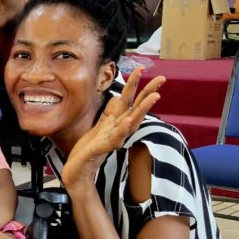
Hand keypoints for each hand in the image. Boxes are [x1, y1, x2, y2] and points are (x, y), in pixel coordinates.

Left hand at [62, 68, 165, 191]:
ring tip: (153, 97)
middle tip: (162, 79)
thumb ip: (110, 114)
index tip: (141, 68)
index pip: (128, 100)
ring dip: (142, 109)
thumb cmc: (88, 150)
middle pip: (136, 108)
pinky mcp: (103, 149)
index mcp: (116, 122)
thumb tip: (118, 98)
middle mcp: (118, 129)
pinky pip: (115, 138)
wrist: (77, 171)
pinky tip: (127, 121)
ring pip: (131, 122)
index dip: (133, 84)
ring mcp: (113, 139)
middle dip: (148, 93)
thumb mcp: (99, 127)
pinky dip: (122, 130)